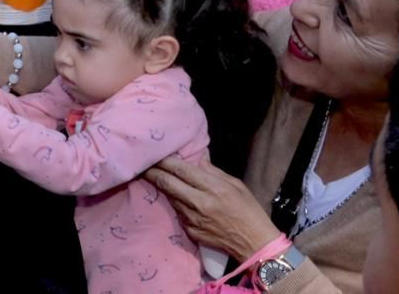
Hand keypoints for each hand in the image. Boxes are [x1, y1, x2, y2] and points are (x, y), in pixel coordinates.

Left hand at [144, 156, 282, 260]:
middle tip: (143, 164)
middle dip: (153, 172)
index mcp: (213, 188)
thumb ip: (214, 172)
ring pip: (170, 198)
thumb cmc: (249, 211)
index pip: (182, 170)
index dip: (166, 161)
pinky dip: (175, 203)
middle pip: (168, 183)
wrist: (255, 244)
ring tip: (153, 176)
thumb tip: (197, 160)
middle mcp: (200, 203)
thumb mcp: (236, 185)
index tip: (154, 153)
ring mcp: (193, 219)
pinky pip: (178, 213)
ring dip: (163, 187)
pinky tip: (175, 198)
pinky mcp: (191, 231)